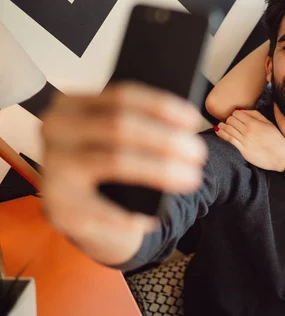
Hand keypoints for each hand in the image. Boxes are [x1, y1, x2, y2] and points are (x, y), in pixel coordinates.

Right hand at [40, 82, 206, 265]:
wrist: (76, 213)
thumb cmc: (106, 166)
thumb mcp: (115, 139)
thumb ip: (139, 125)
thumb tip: (184, 124)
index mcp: (71, 106)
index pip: (120, 96)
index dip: (161, 106)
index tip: (194, 118)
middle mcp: (55, 131)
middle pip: (119, 126)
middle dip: (166, 139)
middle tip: (199, 153)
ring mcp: (52, 169)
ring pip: (115, 161)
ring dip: (160, 170)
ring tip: (191, 178)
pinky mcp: (55, 208)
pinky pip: (100, 211)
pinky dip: (130, 216)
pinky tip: (154, 219)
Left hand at [215, 109, 284, 171]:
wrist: (282, 156)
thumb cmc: (276, 139)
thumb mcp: (268, 123)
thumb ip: (255, 114)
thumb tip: (241, 110)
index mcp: (255, 122)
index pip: (237, 114)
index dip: (234, 115)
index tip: (234, 118)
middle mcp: (248, 130)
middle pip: (231, 120)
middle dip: (228, 120)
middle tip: (229, 123)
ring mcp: (245, 140)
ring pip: (228, 129)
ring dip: (222, 126)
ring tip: (220, 126)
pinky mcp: (243, 150)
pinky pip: (229, 139)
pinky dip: (221, 134)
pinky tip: (218, 131)